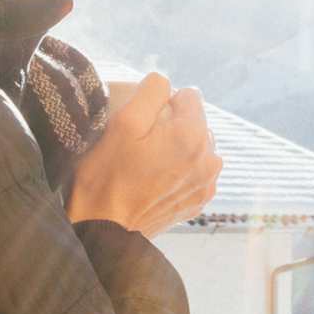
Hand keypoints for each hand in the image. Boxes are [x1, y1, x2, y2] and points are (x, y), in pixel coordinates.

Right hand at [63, 72, 221, 237]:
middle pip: (195, 121)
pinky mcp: (200, 200)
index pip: (188, 95)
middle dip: (172, 125)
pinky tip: (156, 180)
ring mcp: (207, 183)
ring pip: (197, 145)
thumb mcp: (123, 122)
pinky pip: (195, 170)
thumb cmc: (107, 175)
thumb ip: (151, 91)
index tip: (142, 125)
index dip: (161, 104)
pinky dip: (180, 170)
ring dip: (178, 147)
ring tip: (148, 164)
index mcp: (193, 135)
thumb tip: (167, 83)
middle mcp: (210, 158)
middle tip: (141, 146)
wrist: (104, 229)